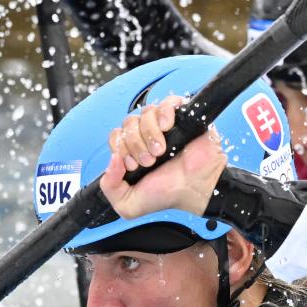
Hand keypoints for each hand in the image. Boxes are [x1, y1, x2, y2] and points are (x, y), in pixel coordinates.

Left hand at [101, 97, 225, 220]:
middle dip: (135, 144)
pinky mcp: (182, 117)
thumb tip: (112, 160)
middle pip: (128, 123)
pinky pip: (167, 103)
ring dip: (150, 133)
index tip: (134, 165)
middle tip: (150, 160)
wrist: (196, 190)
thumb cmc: (169, 194)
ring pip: (145, 113)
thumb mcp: (129, 204)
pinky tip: (167, 127)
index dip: (121, 148)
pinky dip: (164, 113)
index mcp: (133, 151)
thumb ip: (110, 187)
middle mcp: (147, 136)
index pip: (116, 136)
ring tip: (161, 150)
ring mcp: (164, 125)